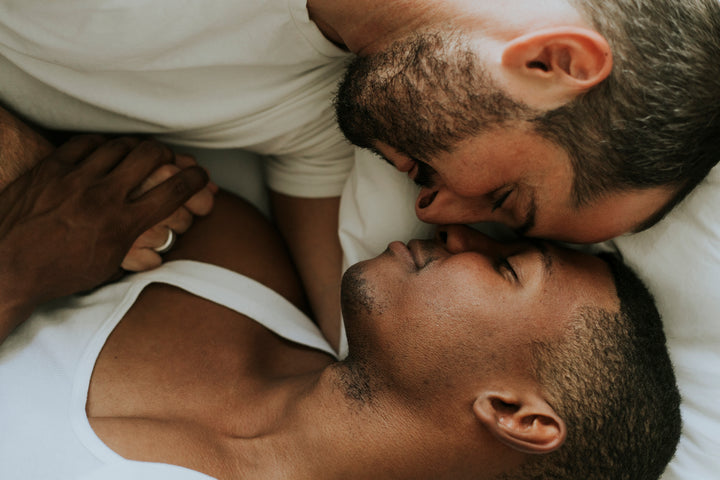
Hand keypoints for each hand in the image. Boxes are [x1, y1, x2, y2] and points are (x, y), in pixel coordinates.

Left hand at [0, 135, 208, 333]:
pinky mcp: (51, 168)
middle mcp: (103, 197)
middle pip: (151, 157)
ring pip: (119, 145)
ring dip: (136, 146)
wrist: (3, 268)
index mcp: (122, 225)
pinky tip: (106, 149)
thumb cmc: (55, 274)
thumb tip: (157, 251)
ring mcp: (75, 179)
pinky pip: (86, 144)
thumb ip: (133, 248)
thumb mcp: (105, 267)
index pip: (173, 192)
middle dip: (168, 154)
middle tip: (169, 158)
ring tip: (140, 151)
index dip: (195, 180)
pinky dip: (103, 144)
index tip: (202, 176)